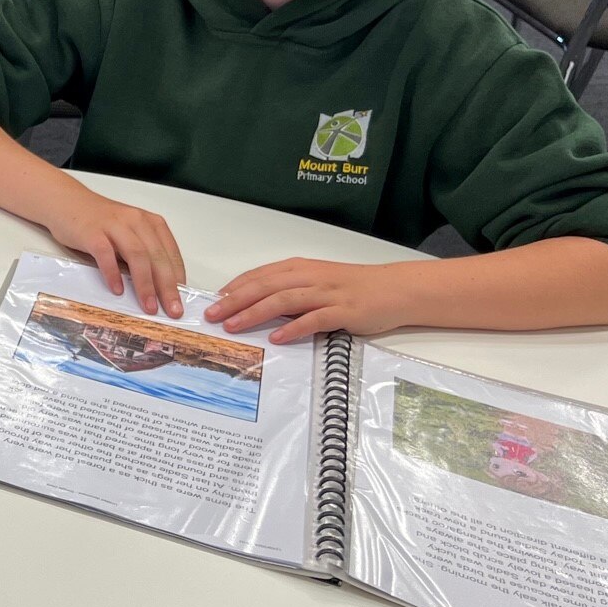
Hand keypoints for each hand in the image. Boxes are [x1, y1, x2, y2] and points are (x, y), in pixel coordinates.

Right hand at [42, 183, 185, 316]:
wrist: (66, 201)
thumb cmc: (99, 222)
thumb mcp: (128, 233)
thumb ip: (143, 253)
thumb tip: (158, 287)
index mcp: (149, 223)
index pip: (170, 253)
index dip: (178, 278)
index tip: (182, 300)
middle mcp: (135, 222)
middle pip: (157, 256)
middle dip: (167, 286)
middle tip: (173, 310)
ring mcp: (113, 226)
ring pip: (136, 255)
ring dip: (145, 284)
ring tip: (149, 306)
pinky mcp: (92, 232)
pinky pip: (106, 254)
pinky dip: (113, 273)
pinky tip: (117, 290)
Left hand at [206, 258, 412, 343]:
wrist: (395, 289)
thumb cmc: (352, 287)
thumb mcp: (315, 282)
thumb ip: (288, 290)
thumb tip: (254, 305)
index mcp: (299, 268)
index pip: (259, 276)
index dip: (234, 288)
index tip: (212, 300)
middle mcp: (309, 277)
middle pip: (265, 286)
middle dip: (235, 300)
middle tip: (212, 315)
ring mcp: (326, 293)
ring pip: (283, 300)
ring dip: (255, 313)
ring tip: (233, 326)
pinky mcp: (343, 311)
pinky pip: (314, 319)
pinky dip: (293, 328)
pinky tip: (276, 338)